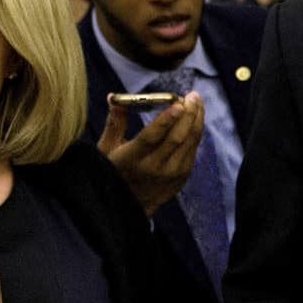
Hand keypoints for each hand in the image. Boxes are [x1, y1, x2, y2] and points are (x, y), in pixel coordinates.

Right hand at [99, 92, 204, 215]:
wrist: (129, 207)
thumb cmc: (114, 172)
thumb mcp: (107, 149)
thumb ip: (114, 123)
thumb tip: (114, 97)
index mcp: (132, 159)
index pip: (152, 137)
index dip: (166, 119)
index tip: (176, 103)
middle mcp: (154, 168)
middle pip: (177, 138)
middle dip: (187, 113)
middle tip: (190, 95)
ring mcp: (171, 174)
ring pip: (190, 142)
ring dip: (196, 119)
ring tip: (195, 101)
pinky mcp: (182, 176)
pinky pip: (193, 150)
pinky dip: (196, 131)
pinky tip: (195, 117)